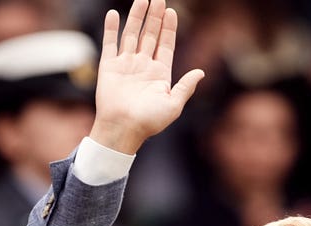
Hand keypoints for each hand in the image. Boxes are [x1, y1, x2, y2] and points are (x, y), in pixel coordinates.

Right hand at [90, 0, 203, 154]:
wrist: (123, 128)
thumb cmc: (150, 121)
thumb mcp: (173, 105)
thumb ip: (186, 87)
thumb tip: (201, 72)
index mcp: (159, 75)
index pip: (165, 46)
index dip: (169, 29)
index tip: (172, 11)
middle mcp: (143, 67)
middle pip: (150, 35)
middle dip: (155, 17)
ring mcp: (126, 65)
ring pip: (132, 34)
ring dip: (137, 16)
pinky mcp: (109, 67)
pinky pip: (110, 43)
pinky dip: (111, 28)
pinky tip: (114, 13)